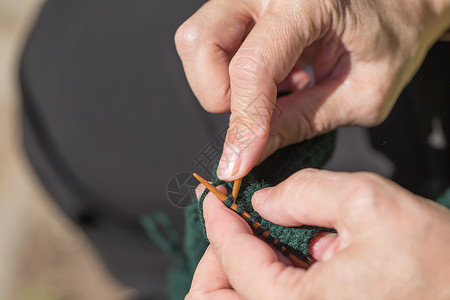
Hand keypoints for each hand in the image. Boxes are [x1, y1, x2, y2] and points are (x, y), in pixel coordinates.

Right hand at [175, 0, 449, 180]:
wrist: (399, 4)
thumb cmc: (392, 38)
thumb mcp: (362, 93)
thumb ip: (301, 122)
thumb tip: (249, 153)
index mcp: (307, 1)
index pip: (253, 67)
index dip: (244, 122)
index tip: (237, 163)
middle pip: (199, 44)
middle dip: (219, 95)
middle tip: (261, 112)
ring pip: (195, 42)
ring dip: (220, 83)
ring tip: (273, 89)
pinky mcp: (243, 4)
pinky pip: (210, 42)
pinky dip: (229, 72)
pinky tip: (272, 75)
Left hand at [188, 169, 449, 298]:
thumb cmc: (438, 265)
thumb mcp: (368, 205)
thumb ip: (304, 193)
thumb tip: (264, 200)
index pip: (232, 263)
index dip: (218, 223)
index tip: (215, 199)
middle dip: (217, 258)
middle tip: (230, 223)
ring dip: (237, 269)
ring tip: (258, 235)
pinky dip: (263, 280)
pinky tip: (285, 254)